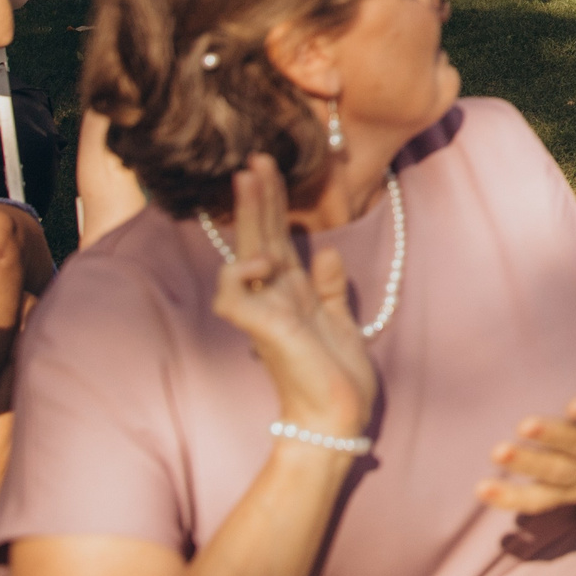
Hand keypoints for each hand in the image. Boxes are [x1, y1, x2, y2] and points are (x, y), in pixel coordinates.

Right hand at [212, 155, 375, 440]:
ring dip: (249, 216)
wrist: (336, 417)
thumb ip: (329, 290)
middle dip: (257, 196)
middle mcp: (275, 297)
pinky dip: (242, 272)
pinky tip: (263, 258)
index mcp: (292, 293)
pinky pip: (235, 295)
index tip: (273, 168)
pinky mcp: (262, 329)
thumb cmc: (336, 377)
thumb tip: (325, 252)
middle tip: (254, 157)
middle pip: (260, 236)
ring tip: (253, 178)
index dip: (275, 204)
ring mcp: (265, 312)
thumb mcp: (341, 323)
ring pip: (245, 253)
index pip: (279, 238)